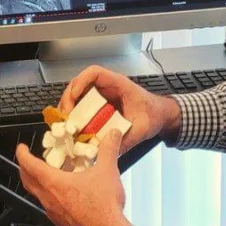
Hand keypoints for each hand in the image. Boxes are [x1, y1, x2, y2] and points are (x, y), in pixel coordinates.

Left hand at [17, 130, 129, 225]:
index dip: (22, 154)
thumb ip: (108, 150)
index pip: (30, 165)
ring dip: (37, 184)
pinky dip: (49, 197)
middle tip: (27, 161)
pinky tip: (63, 195)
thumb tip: (113, 134)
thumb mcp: (107, 171)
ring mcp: (53, 213)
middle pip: (27, 181)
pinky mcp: (61, 224)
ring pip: (37, 195)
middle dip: (24, 169)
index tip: (21, 148)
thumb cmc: (103, 206)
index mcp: (54, 183)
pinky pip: (48, 207)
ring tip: (46, 176)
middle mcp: (49, 199)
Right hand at [58, 66, 181, 153]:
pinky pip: (82, 105)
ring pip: (78, 94)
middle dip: (68, 98)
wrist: (160, 115)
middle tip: (65, 115)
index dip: (80, 82)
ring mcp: (101, 95)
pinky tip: (73, 127)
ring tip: (66, 123)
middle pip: (79, 83)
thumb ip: (127, 139)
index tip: (73, 96)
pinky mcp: (99, 105)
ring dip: (69, 108)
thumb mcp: (142, 129)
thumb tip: (108, 152)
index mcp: (118, 84)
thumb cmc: (153, 114)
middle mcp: (107, 87)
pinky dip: (75, 115)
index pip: (94, 73)